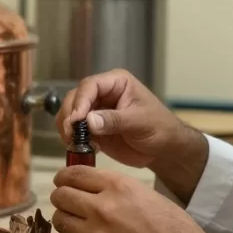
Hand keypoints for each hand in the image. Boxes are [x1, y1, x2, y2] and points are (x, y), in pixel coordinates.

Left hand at [49, 166, 229, 232]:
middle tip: (67, 200)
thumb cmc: (171, 226)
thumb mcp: (144, 193)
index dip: (64, 176)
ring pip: (60, 219)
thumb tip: (88, 187)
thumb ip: (113, 188)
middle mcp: (102, 207)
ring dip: (64, 218)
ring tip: (74, 220)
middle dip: (61, 196)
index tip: (63, 180)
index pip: (74, 174)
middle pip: (61, 195)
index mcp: (118, 186)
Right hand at [55, 70, 199, 171]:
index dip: (80, 101)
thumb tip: (89, 121)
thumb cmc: (159, 128)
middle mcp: (102, 93)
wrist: (164, 149)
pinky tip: (82, 148)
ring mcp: (96, 111)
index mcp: (116, 83)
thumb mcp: (140, 122)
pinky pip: (75, 131)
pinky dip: (73, 139)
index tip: (76, 120)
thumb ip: (114, 120)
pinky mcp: (93, 128)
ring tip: (74, 143)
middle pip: (75, 98)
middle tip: (70, 134)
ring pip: (71, 114)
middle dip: (69, 115)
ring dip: (67, 128)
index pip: (90, 86)